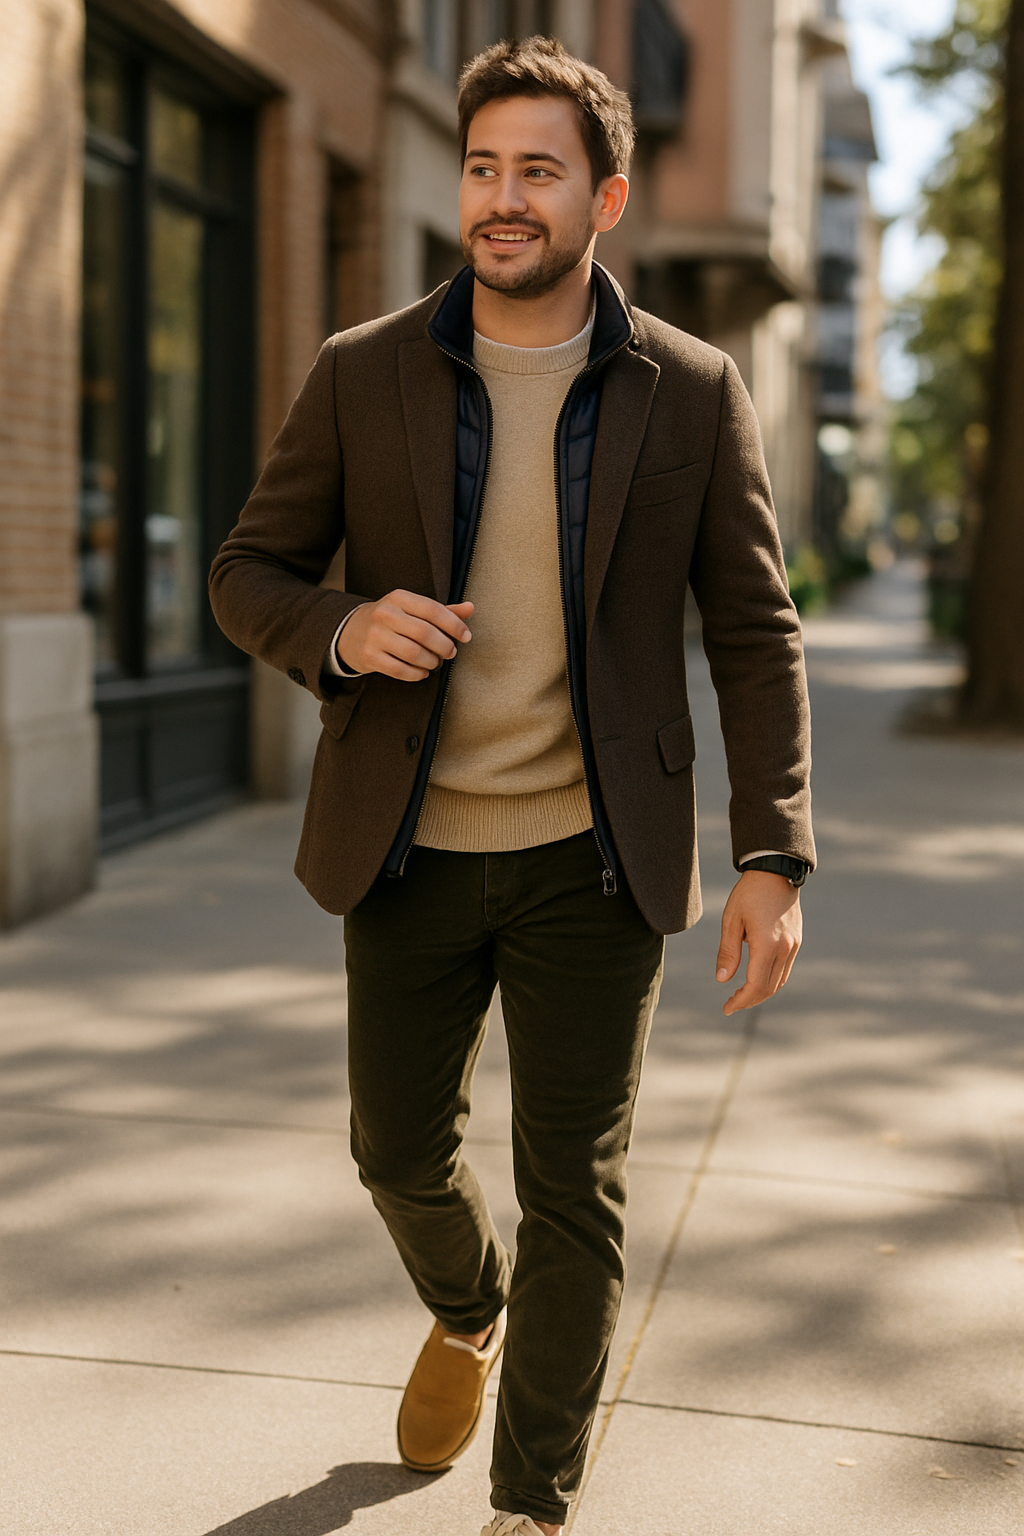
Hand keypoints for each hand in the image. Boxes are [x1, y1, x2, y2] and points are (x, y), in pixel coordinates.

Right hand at [337, 591, 472, 680]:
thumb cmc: (390, 620)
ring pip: (413, 654)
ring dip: (431, 662)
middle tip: (450, 653)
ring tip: (434, 662)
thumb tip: (470, 608)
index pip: (432, 610)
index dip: (454, 625)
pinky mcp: (369, 656)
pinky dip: (416, 674)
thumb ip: (441, 611)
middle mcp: (385, 614)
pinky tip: (421, 672)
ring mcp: (375, 636)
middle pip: (424, 633)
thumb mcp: (411, 609)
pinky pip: (400, 670)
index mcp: (399, 598)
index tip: (466, 637)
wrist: (350, 632)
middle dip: (444, 646)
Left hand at [716, 870, 801, 1014]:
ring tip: (741, 995)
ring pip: (779, 981)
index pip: (755, 985)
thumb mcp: (731, 920)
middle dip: (749, 1001)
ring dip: (761, 993)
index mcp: (767, 944)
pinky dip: (770, 980)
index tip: (726, 1008)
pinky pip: (784, 970)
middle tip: (731, 1004)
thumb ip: (728, 951)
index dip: (741, 1001)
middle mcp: (785, 948)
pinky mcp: (796, 941)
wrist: (776, 872)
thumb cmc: (749, 894)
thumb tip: (722, 980)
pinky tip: (756, 979)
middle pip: (768, 988)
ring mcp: (793, 946)